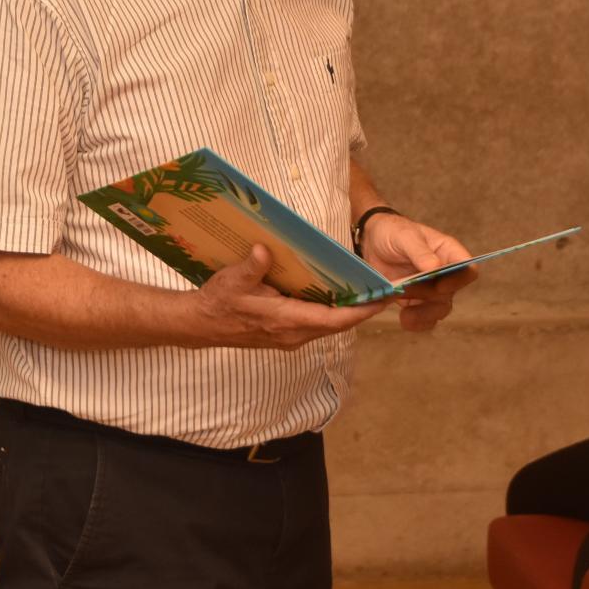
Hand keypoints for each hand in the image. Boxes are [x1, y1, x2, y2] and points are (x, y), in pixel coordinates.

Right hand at [194, 245, 385, 349]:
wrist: (201, 325)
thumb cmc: (218, 302)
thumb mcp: (233, 280)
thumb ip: (252, 267)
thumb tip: (265, 250)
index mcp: (286, 321)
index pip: (334, 319)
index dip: (361, 311)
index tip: (384, 299)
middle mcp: (293, 335)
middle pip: (338, 325)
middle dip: (363, 310)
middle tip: (388, 291)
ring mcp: (290, 338)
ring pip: (329, 327)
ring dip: (349, 312)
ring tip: (370, 292)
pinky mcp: (286, 335)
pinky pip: (317, 325)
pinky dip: (333, 313)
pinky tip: (339, 296)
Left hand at [361, 213, 476, 331]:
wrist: (370, 242)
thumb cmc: (393, 232)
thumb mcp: (404, 236)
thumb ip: (420, 251)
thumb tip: (436, 267)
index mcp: (448, 252)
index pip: (467, 269)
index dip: (459, 281)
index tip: (440, 287)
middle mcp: (445, 273)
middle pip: (451, 294)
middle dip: (430, 298)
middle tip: (406, 291)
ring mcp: (432, 290)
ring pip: (438, 310)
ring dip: (423, 315)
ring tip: (404, 315)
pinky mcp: (417, 302)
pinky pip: (423, 319)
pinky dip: (414, 323)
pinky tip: (400, 318)